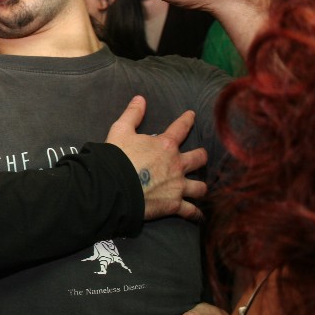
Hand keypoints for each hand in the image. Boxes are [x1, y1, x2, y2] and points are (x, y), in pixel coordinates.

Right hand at [105, 96, 206, 220]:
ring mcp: (178, 186)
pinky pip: (191, 211)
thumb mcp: (120, 131)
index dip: (187, 120)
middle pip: (199, 158)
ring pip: (200, 187)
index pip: (180, 128)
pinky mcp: (174, 205)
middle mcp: (177, 165)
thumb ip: (132, 114)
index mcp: (165, 145)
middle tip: (199, 157)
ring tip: (199, 188)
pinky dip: (195, 214)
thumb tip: (140, 98)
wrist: (113, 187)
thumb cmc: (116, 158)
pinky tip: (198, 216)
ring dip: (200, 187)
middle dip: (201, 157)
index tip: (192, 115)